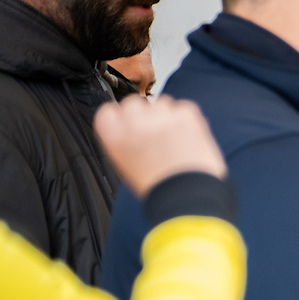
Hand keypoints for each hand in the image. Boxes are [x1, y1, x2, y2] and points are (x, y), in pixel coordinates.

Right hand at [94, 94, 226, 199]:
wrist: (186, 196)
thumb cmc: (158, 186)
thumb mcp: (126, 164)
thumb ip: (125, 140)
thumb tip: (132, 126)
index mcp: (113, 135)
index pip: (108, 111)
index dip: (122, 118)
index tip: (132, 125)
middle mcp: (134, 122)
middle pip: (135, 103)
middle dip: (146, 115)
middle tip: (158, 135)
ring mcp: (160, 117)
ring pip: (162, 103)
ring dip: (169, 117)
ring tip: (177, 142)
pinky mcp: (185, 115)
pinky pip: (185, 108)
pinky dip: (189, 120)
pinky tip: (190, 139)